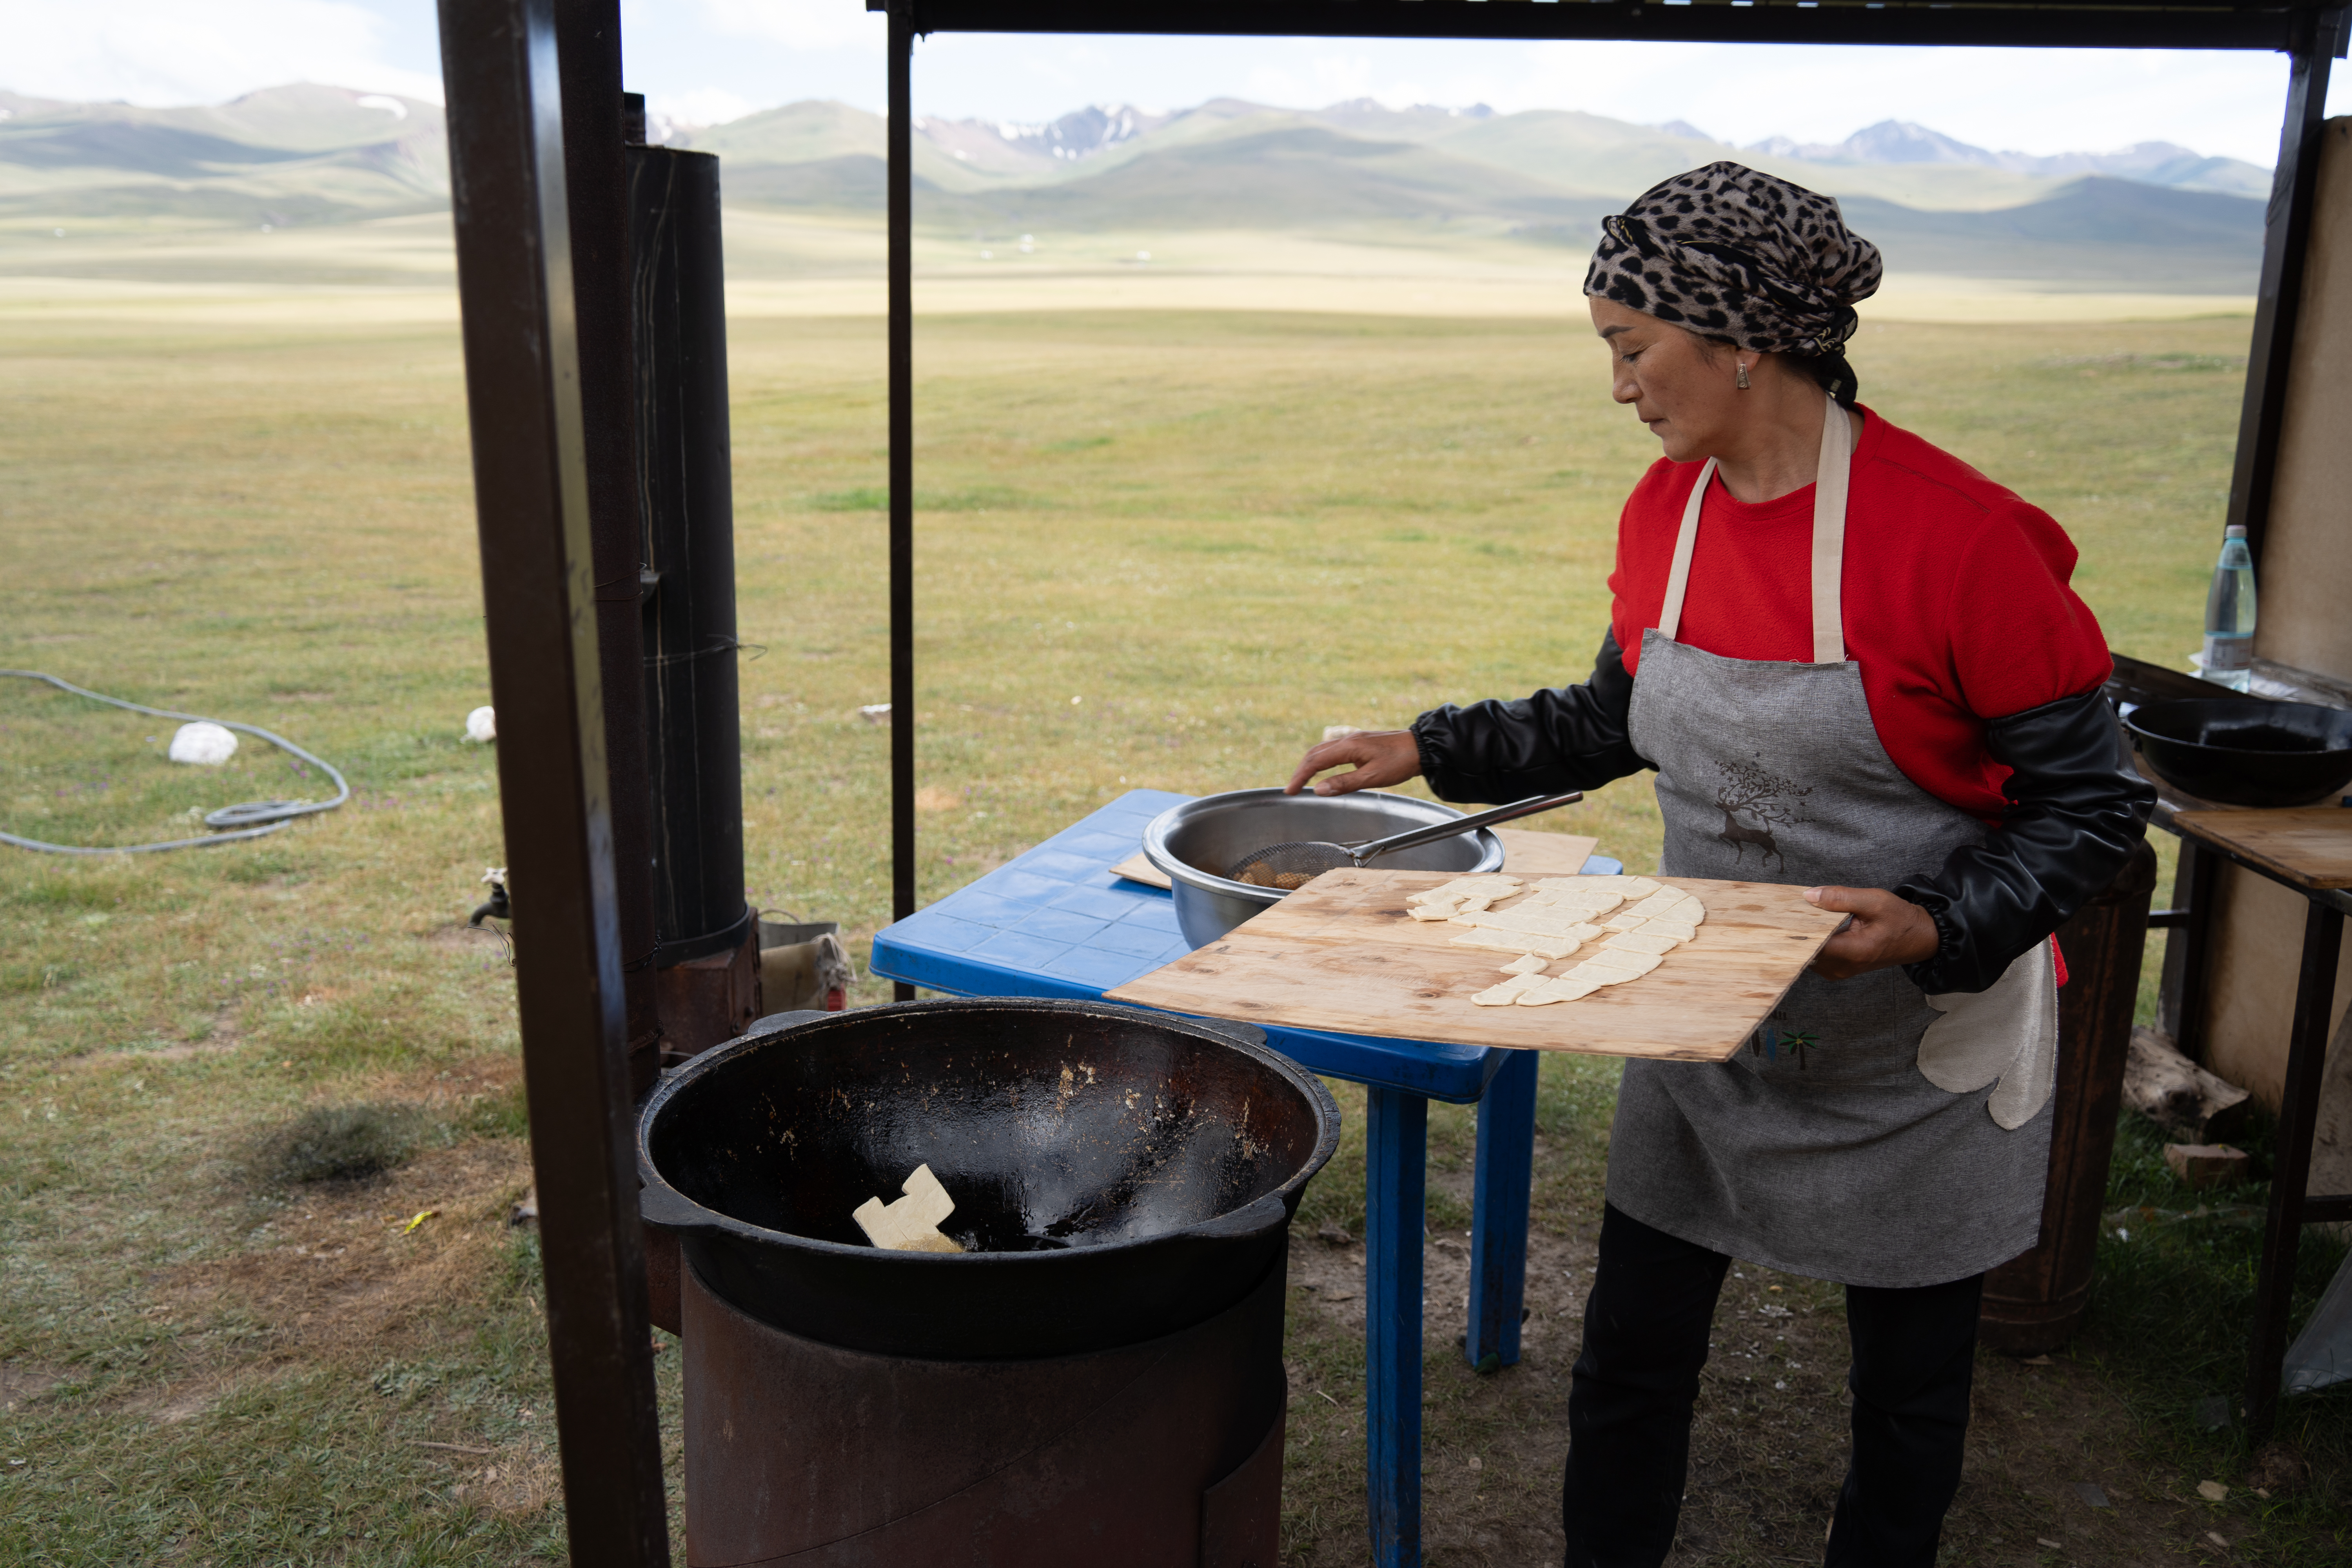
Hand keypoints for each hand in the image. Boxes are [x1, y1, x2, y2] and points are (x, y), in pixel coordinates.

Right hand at [1284, 729, 1421, 795]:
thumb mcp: (1372, 777)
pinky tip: (1323, 769)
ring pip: (1323, 750)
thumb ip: (1344, 783)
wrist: (1422, 748)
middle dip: (1300, 771)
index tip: (1290, 791)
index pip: (1315, 761)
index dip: (1300, 776)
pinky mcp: (1360, 743)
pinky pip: (1333, 750)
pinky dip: (1322, 760)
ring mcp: (1354, 740)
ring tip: (1302, 780)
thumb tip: (1318, 790)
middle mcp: (1348, 740)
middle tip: (1292, 788)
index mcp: (1348, 747)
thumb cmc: (1400, 762)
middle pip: (1315, 753)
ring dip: (1309, 764)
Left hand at [1804, 886, 1939, 979]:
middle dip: (1799, 930)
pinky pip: (1817, 956)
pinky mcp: (1840, 969)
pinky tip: (1816, 926)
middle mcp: (1843, 967)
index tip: (1788, 912)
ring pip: (1809, 954)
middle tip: (1792, 910)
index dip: (1796, 928)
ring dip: (1806, 936)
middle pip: (1806, 950)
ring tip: (1805, 916)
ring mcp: (1840, 971)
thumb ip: (1840, 897)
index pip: (1811, 944)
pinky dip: (1814, 941)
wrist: (1920, 938)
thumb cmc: (1901, 920)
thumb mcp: (1875, 901)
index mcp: (1853, 952)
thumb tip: (1809, 895)